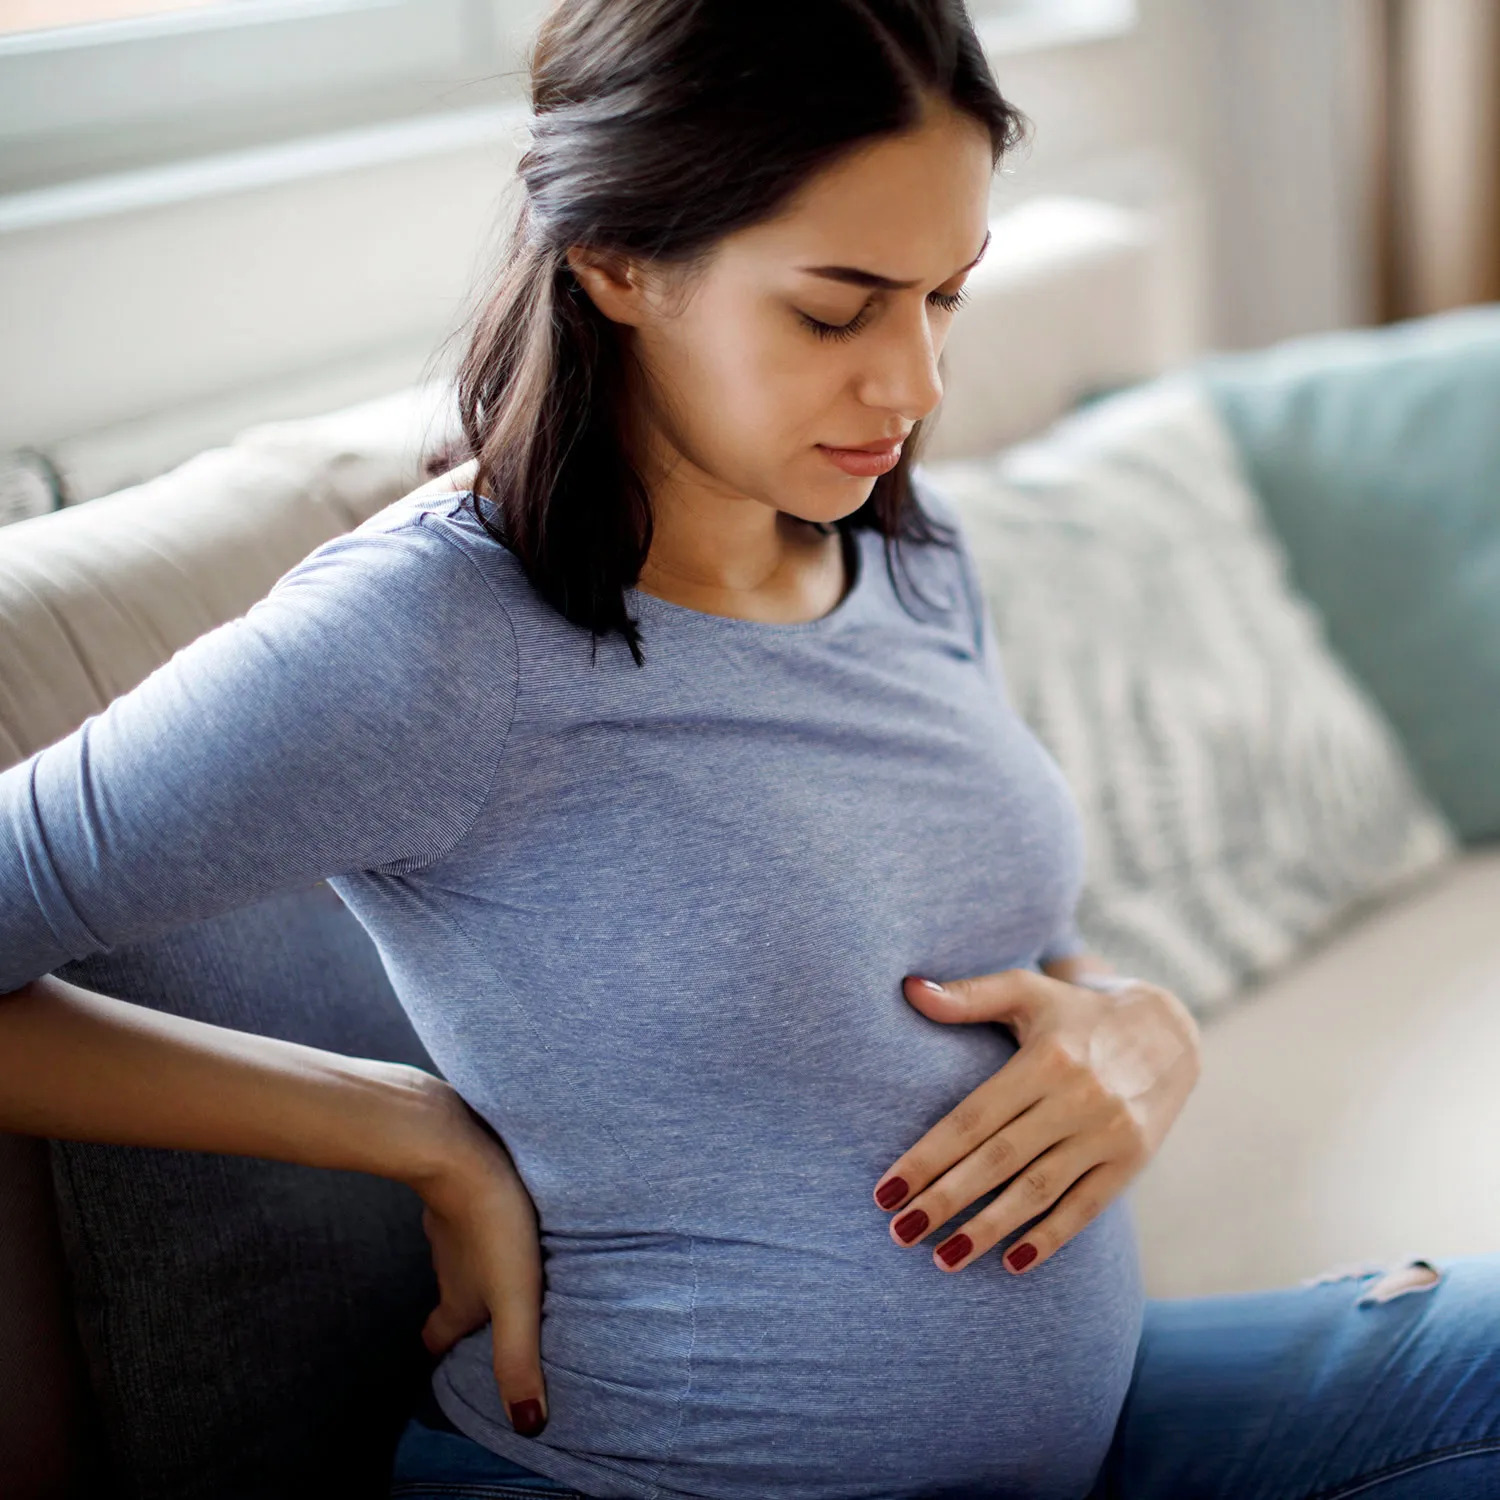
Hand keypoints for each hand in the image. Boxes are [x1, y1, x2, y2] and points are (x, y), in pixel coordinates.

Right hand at [412, 1090, 548, 1436]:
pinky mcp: (457, 1185)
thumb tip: (527, 1427)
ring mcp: (446, 1223)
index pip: (438, 1337)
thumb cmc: (494, 1227)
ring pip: (457, 1252)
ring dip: (477, 1261)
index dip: (443, 1350)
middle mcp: (445, 1265)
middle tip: (490, 1309)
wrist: (460, 1150)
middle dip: (466, 1307)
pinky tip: (503, 1207)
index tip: (451, 1358)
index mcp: (457, 1298)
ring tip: (507, 1260)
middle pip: (449, 1295)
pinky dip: (480, 1218)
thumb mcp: (516, 1299)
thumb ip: (519, 1359)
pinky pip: (466, 1209)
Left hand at [873, 964, 1199, 1273]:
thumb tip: (908, 990)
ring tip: (942, 1258)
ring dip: (988, 1229)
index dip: (927, 1156)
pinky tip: (1012, 1263)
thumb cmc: (1075, 1013)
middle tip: (899, 1232)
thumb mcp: (1026, 991)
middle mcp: (1078, 1098)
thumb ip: (968, 996)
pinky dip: (1050, 1238)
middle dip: (946, 1200)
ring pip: (1038, 1191)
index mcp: (1044, 1059)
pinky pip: (1086, 1207)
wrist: (1167, 1033)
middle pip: (999, 1159)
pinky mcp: (1131, 1161)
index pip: (973, 1117)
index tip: (886, 1191)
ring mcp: (1108, 1133)